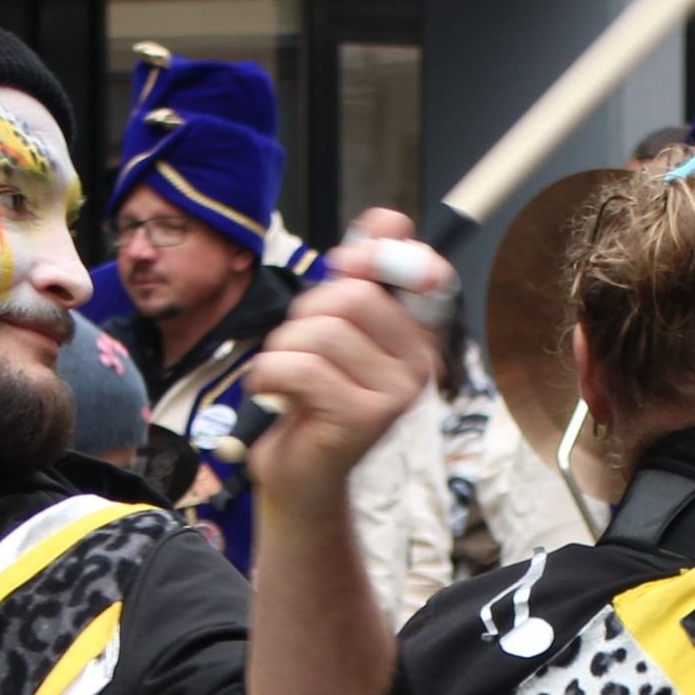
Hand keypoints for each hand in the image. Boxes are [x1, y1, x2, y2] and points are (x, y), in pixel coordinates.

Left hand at [242, 210, 446, 516]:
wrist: (299, 475)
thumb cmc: (311, 398)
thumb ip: (358, 274)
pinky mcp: (364, 420)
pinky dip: (269, 374)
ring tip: (285, 376)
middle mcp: (419, 363)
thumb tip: (389, 219)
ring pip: (322, 331)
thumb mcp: (332, 326)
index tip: (346, 264)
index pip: (424, 271)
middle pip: (354, 295)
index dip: (382, 254)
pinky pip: (302, 368)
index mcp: (417, 335)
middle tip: (298, 348)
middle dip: (306, 313)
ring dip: (283, 348)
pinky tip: (271, 391)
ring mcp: (396, 394)